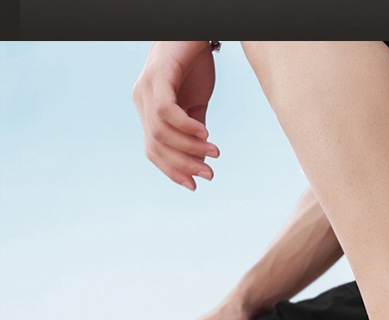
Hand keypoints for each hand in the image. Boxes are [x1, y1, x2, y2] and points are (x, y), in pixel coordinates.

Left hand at [133, 42, 219, 189]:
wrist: (195, 32)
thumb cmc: (194, 64)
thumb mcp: (196, 104)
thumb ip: (194, 131)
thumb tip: (202, 161)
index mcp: (148, 109)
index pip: (153, 150)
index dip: (172, 171)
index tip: (195, 185)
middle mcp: (141, 99)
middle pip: (156, 145)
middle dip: (184, 164)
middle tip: (209, 174)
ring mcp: (146, 87)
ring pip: (161, 132)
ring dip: (189, 147)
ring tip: (213, 152)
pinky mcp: (158, 76)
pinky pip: (167, 112)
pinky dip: (186, 127)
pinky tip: (205, 134)